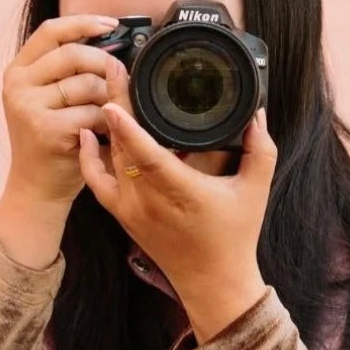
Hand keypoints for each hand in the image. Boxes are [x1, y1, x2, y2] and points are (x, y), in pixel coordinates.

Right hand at [0, 13, 127, 206]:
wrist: (36, 187)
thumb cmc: (51, 141)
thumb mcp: (48, 99)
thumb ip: (65, 71)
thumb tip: (109, 42)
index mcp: (17, 71)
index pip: (51, 31)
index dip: (83, 23)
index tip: (111, 25)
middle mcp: (17, 85)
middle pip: (73, 54)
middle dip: (104, 64)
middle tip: (120, 79)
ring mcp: (29, 106)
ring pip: (87, 84)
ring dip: (108, 98)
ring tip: (110, 113)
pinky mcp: (46, 129)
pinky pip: (91, 112)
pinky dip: (106, 121)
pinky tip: (105, 132)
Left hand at [78, 102, 277, 342]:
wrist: (213, 282)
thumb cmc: (235, 237)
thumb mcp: (257, 189)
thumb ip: (261, 148)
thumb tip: (257, 113)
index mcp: (180, 192)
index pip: (146, 155)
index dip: (127, 126)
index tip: (113, 97)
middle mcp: (148, 201)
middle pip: (122, 146)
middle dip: (115, 104)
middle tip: (112, 67)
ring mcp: (131, 209)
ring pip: (109, 159)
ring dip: (106, 125)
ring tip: (106, 90)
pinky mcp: (122, 216)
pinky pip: (97, 182)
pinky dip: (90, 157)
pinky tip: (89, 132)